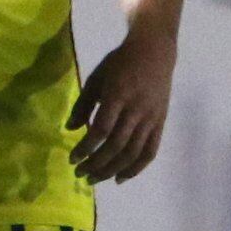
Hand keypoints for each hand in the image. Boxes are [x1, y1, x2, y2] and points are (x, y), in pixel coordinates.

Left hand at [69, 27, 176, 183]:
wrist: (154, 51)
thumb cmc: (120, 62)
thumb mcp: (96, 78)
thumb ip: (83, 104)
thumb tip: (69, 129)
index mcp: (118, 96)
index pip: (101, 130)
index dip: (86, 148)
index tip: (72, 159)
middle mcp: (136, 110)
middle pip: (116, 146)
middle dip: (96, 164)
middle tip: (80, 174)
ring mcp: (151, 118)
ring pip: (132, 152)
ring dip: (112, 170)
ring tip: (95, 179)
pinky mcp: (161, 123)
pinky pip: (150, 151)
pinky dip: (136, 168)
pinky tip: (120, 178)